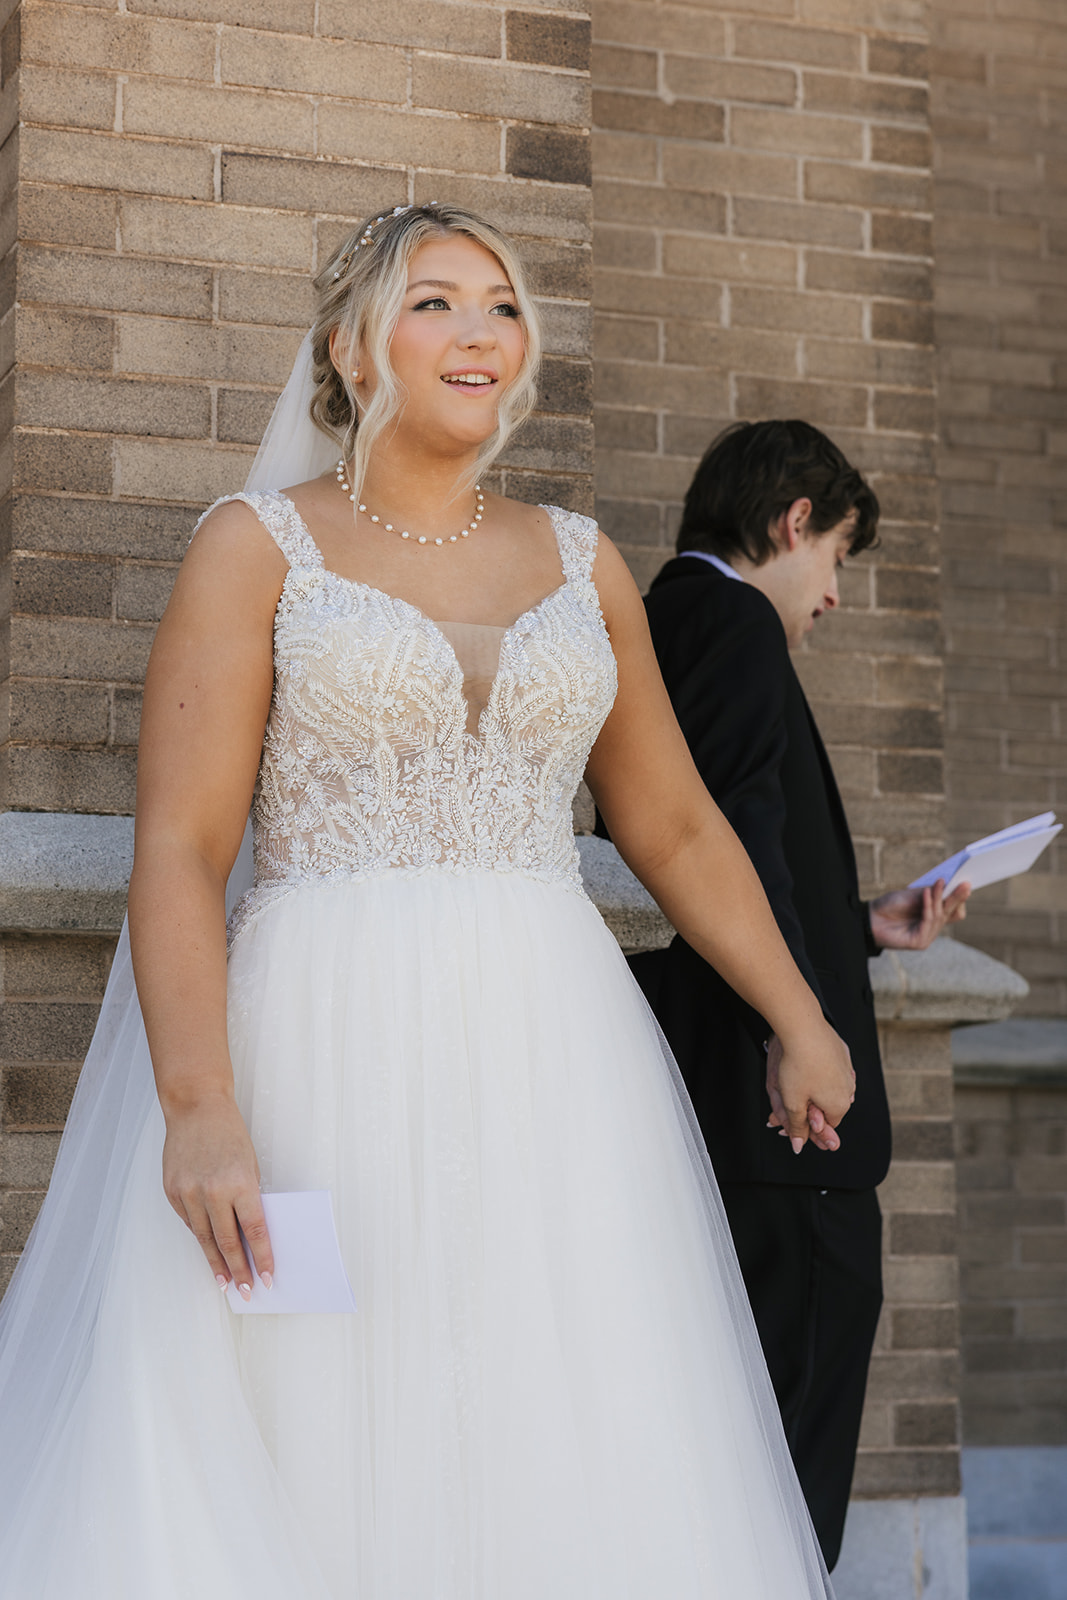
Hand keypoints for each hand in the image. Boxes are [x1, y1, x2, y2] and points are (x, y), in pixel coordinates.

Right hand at [161, 1090, 272, 1298]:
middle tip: (245, 1290)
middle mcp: (212, 1191)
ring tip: (224, 1282)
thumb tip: (249, 1234)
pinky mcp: (172, 1192)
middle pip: (227, 1242)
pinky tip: (207, 1249)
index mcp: (239, 1183)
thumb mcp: (249, 1165)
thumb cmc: (228, 1134)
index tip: (266, 1276)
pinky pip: (188, 1221)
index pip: (254, 1231)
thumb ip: (247, 1198)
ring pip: (204, 1238)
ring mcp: (188, 1193)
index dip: (262, 1257)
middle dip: (238, 1270)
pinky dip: (199, 1235)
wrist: (195, 1108)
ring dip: (215, 1263)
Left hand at [765, 1024, 854, 1153]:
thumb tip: (798, 1146)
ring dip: (816, 1087)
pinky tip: (807, 1064)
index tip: (795, 1119)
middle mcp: (849, 1089)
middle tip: (792, 1096)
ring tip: (798, 1078)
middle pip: (830, 1106)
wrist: (803, 1028)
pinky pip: (832, 1067)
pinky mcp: (842, 1052)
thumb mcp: (792, 1103)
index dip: (809, 1125)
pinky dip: (820, 1069)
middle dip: (811, 1105)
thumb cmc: (798, 1065)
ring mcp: (848, 1069)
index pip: (827, 1125)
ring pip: (831, 1086)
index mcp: (840, 1105)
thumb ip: (797, 1127)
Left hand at [869, 879, 969, 950]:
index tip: (965, 882)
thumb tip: (949, 883)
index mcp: (934, 916)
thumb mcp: (913, 895)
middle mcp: (933, 928)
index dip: (960, 897)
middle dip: (957, 897)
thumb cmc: (890, 905)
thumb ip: (931, 893)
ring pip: (940, 916)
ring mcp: (927, 936)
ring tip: (940, 882)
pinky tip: (926, 892)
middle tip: (966, 883)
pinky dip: (928, 906)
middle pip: (951, 912)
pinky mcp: (920, 941)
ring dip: (940, 898)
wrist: (869, 918)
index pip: (954, 909)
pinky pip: (928, 921)